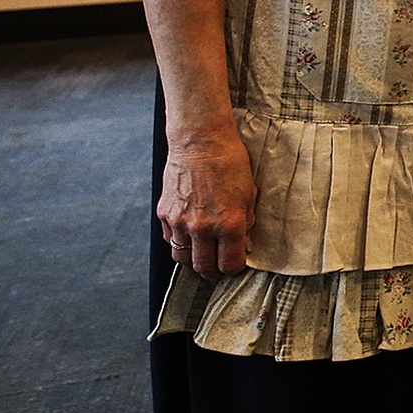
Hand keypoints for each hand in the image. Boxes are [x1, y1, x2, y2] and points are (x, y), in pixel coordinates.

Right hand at [158, 126, 257, 278]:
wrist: (200, 141)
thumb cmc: (229, 162)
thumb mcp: (249, 192)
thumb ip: (245, 221)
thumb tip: (242, 240)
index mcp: (228, 223)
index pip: (229, 265)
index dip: (234, 269)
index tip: (236, 265)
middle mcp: (202, 227)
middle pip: (203, 268)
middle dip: (213, 272)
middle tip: (218, 267)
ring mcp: (179, 222)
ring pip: (182, 258)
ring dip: (193, 259)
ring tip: (202, 254)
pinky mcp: (164, 214)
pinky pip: (170, 240)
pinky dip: (179, 242)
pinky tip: (189, 235)